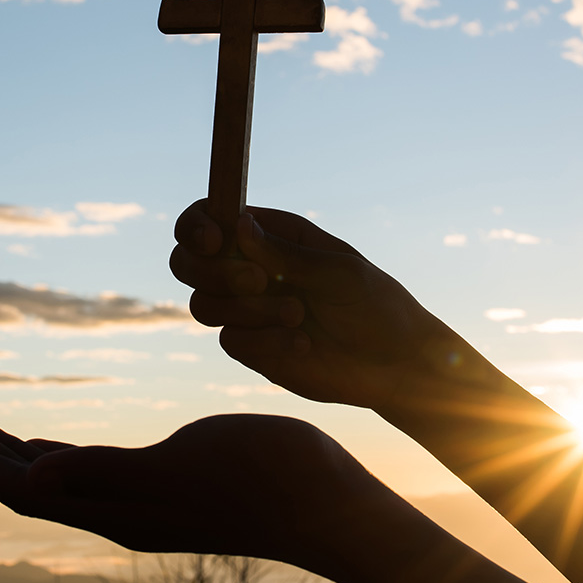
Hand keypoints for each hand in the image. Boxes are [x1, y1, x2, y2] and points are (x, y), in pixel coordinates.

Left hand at [0, 411, 400, 576]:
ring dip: (9, 451)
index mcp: (112, 509)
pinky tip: (43, 445)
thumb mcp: (176, 468)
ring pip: (54, 477)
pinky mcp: (164, 482)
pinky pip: (88, 469)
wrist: (326, 502)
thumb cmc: (259, 478)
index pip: (23, 489)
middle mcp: (116, 510)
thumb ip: (104, 474)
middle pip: (27, 484)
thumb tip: (34, 482)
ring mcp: (139, 499)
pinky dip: (54, 452)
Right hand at [169, 202, 460, 410]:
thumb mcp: (335, 271)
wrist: (394, 364)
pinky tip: (303, 344)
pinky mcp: (252, 348)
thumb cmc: (375, 304)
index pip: (209, 218)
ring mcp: (247, 310)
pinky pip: (230, 341)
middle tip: (259, 281)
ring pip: (204, 305)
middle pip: (187, 262)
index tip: (214, 241)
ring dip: (248, 310)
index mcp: (271, 235)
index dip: (196, 226)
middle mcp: (250, 268)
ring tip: (298, 316)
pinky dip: (264, 342)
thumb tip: (236, 224)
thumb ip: (284, 253)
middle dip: (213, 272)